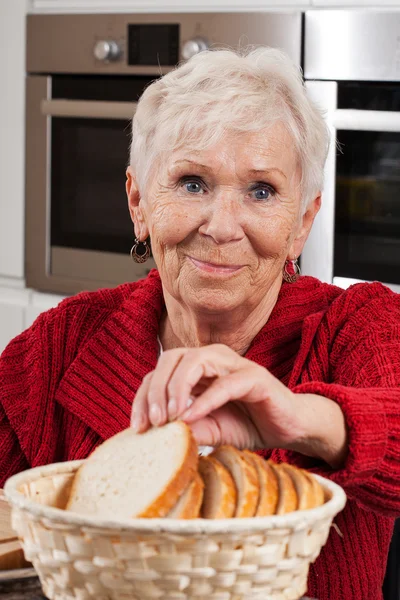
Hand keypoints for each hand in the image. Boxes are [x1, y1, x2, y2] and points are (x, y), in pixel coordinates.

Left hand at [131, 344, 308, 451]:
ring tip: (170, 418)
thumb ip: (187, 428)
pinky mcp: (254, 377)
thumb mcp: (210, 430)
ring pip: (193, 362)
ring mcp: (234, 364)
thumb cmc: (247, 424)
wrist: (288, 428)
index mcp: (197, 367)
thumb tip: (157, 435)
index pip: (159, 371)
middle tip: (153, 422)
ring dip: (176, 390)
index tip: (137, 427)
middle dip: (155, 390)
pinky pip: (223, 384)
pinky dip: (204, 400)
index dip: (143, 396)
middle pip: (170, 358)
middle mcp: (212, 358)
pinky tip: (191, 417)